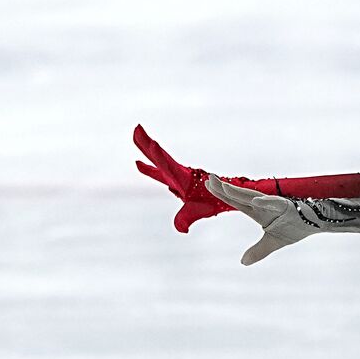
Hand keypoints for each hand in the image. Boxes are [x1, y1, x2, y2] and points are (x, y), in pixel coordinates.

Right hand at [133, 123, 250, 232]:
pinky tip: (141, 164)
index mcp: (182, 178)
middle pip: (159, 157)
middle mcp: (178, 173)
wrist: (223, 196)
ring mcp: (176, 175)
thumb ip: (186, 219)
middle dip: (147, 143)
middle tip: (136, 129)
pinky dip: (150, 166)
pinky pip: (160, 170)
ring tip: (136, 137)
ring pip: (159, 161)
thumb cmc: (213, 201)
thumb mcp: (199, 211)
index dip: (159, 156)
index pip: (168, 166)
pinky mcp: (176, 178)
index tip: (153, 143)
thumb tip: (181, 230)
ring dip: (147, 148)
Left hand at [203, 175, 314, 265]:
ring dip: (238, 192)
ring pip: (253, 197)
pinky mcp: (286, 206)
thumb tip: (243, 262)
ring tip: (224, 186)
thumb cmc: (294, 227)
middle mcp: (263, 205)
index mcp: (258, 211)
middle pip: (240, 196)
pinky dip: (265, 202)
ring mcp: (274, 204)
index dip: (222, 193)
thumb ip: (258, 251)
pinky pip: (274, 203)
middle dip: (224, 188)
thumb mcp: (272, 243)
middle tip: (209, 179)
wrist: (316, 223)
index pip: (236, 201)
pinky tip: (254, 200)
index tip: (208, 184)